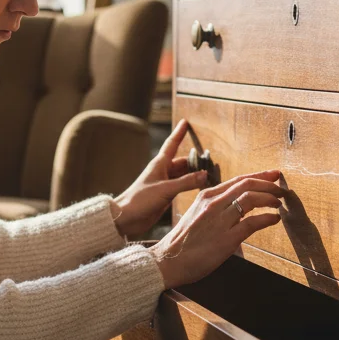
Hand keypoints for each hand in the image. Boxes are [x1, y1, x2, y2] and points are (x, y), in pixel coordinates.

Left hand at [110, 119, 208, 236]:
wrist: (126, 217)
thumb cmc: (140, 200)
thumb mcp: (165, 189)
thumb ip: (186, 182)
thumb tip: (205, 175)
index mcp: (159, 164)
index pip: (172, 144)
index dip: (179, 133)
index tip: (186, 122)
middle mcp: (163, 171)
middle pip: (183, 161)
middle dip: (196, 160)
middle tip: (213, 161)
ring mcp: (165, 184)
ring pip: (184, 175)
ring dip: (195, 174)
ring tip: (211, 174)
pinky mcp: (166, 196)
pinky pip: (182, 187)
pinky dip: (191, 186)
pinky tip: (201, 188)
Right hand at [148, 169, 285, 288]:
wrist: (168, 261)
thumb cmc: (183, 241)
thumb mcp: (197, 214)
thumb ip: (215, 206)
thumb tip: (237, 204)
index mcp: (206, 196)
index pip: (238, 180)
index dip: (259, 175)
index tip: (273, 175)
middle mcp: (213, 203)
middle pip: (247, 184)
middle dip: (268, 183)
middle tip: (281, 188)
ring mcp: (219, 220)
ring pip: (251, 199)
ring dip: (270, 199)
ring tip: (279, 203)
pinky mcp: (226, 239)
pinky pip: (252, 223)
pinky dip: (267, 219)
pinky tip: (274, 219)